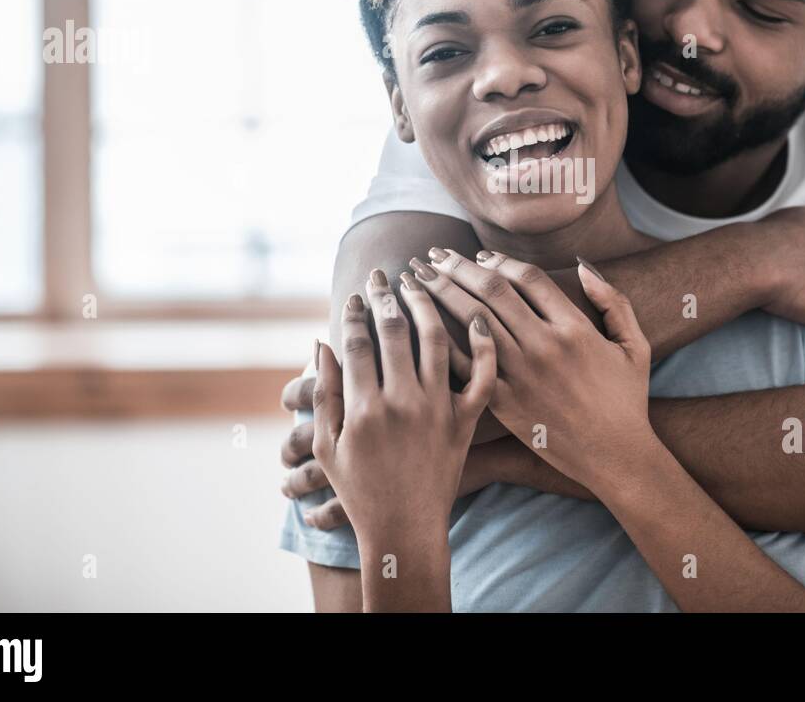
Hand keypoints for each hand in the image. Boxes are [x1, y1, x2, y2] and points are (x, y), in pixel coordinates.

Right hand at [309, 272, 495, 551]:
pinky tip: (477, 317)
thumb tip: (320, 342)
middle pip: (395, 331)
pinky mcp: (465, 422)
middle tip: (382, 274)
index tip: (353, 293)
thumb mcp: (328, 446)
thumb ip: (323, 393)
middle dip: (385, 295)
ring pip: (437, 341)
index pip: (358, 341)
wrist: (406, 531)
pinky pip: (482, 377)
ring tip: (420, 283)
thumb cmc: (360, 490)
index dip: (353, 312)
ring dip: (427, 304)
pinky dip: (483, 345)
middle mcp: (403, 403)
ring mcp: (438, 411)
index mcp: (364, 408)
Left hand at [412, 248, 654, 493]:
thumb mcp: (635, 345)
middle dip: (458, 267)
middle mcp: (544, 346)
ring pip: (472, 321)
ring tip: (420, 276)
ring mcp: (522, 375)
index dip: (499, 260)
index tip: (479, 254)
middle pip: (492, 291)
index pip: (527, 278)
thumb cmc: (627, 401)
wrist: (615, 456)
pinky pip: (466, 366)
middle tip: (433, 253)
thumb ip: (613, 301)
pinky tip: (422, 327)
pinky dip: (443, 342)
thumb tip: (582, 265)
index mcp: (575, 328)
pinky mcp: (505, 403)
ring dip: (442, 293)